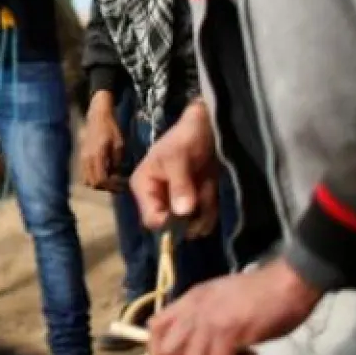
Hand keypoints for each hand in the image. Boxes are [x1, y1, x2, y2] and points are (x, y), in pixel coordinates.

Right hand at [79, 92, 125, 191]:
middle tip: (117, 185)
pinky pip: (85, 174)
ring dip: (98, 184)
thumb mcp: (120, 144)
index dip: (111, 186)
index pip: (101, 180)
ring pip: (87, 180)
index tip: (121, 186)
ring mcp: (82, 158)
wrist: (97, 116)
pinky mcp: (81, 157)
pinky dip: (93, 178)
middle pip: (92, 183)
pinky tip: (103, 173)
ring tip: (110, 181)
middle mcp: (87, 159)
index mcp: (97, 155)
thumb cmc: (111, 128)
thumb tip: (116, 176)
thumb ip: (117, 162)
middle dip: (105, 187)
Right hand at [131, 99, 218, 237]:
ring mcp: (176, 202)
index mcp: (144, 188)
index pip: (152, 219)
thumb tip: (182, 212)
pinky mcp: (193, 203)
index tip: (188, 212)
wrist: (206, 126)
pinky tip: (211, 194)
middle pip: (171, 227)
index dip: (169, 222)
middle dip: (189, 220)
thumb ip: (179, 185)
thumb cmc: (184, 137)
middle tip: (201, 201)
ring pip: (189, 226)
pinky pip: (202, 220)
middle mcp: (158, 199)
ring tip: (207, 191)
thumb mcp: (178, 157)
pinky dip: (211, 213)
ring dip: (202, 215)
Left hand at [146, 257, 320, 354]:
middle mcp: (193, 311)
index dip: (161, 352)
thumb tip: (180, 339)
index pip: (153, 330)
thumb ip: (196, 314)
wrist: (287, 282)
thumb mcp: (216, 296)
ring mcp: (210, 321)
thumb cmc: (257, 291)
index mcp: (189, 301)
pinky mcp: (230, 333)